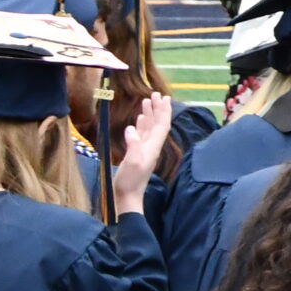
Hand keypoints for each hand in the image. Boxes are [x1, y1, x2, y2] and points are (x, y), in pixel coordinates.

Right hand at [111, 92, 173, 214]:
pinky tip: (138, 120)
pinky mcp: (137, 154)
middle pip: (158, 123)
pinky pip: (141, 135)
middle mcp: (152, 146)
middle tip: (155, 94)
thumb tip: (132, 128)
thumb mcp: (131, 162)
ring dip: (149, 114)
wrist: (127, 196)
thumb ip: (133, 145)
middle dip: (158, 108)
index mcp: (154, 146)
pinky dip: (141, 125)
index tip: (163, 97)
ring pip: (149, 128)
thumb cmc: (130, 181)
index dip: (164, 110)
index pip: (162, 124)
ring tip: (146, 102)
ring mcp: (144, 150)